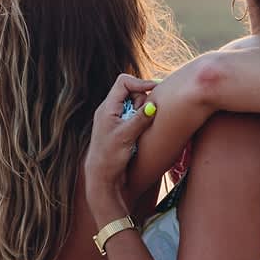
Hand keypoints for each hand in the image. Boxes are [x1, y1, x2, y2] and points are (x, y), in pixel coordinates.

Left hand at [84, 74, 157, 207]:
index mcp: (107, 108)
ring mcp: (114, 119)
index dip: (141, 83)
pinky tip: (141, 133)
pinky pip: (134, 116)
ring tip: (142, 129)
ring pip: (134, 104)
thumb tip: (154, 105)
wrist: (102, 177)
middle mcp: (109, 110)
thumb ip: (140, 119)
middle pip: (131, 92)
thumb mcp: (126, 136)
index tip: (157, 89)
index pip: (124, 82)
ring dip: (143, 112)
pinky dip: (141, 120)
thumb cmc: (110, 157)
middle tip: (146, 117)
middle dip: (143, 100)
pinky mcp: (120, 128)